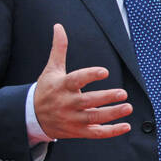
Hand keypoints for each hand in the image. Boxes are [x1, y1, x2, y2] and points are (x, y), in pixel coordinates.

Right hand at [33, 24, 133, 139]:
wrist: (32, 116)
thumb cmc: (47, 89)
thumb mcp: (51, 69)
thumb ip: (59, 49)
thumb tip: (59, 26)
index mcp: (61, 86)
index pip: (76, 80)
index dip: (90, 76)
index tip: (105, 72)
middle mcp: (67, 103)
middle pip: (87, 101)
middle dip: (105, 98)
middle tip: (123, 93)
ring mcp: (73, 119)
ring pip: (94, 117)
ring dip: (112, 114)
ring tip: (128, 107)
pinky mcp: (78, 131)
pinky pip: (96, 133)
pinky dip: (111, 131)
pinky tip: (126, 126)